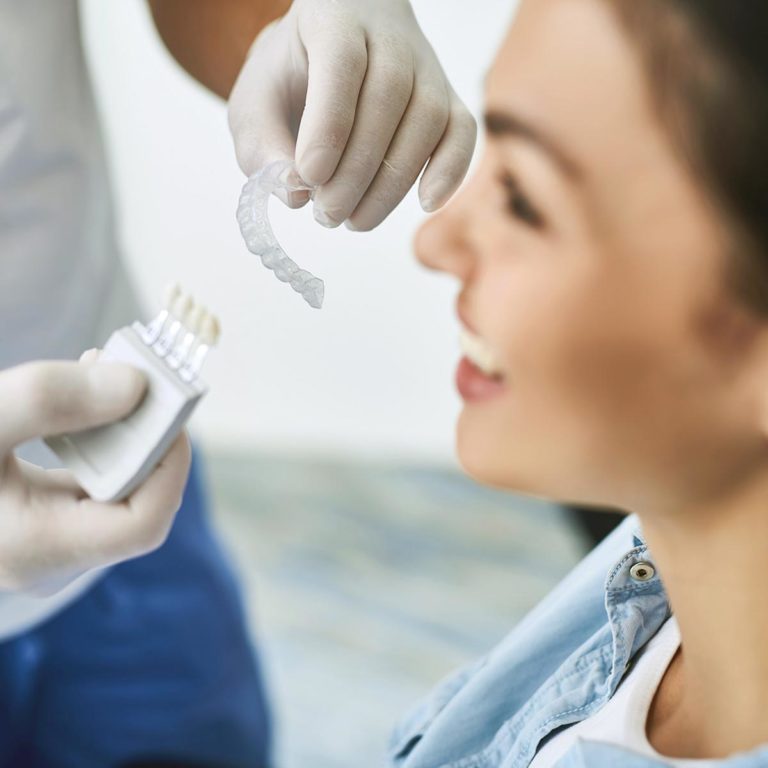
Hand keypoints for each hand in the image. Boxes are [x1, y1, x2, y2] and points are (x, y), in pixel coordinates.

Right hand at [0, 356, 190, 593]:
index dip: (172, 465)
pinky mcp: (32, 520)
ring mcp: (39, 541)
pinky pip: (85, 484)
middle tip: (136, 374)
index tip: (170, 406)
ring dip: (121, 433)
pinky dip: (93, 441)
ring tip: (102, 371)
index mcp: (35, 547)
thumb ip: (49, 400)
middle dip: (146, 436)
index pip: (143, 523)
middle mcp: (46, 556)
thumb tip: (135, 386)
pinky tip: (77, 402)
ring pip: (112, 491)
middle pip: (136, 502)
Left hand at [228, 0, 476, 229]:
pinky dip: (449, 171)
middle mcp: (390, 37)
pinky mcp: (449, 100)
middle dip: (354, 171)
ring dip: (391, 185)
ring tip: (353, 220)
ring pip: (426, 121)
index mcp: (334, 18)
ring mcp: (427, 67)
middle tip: (326, 215)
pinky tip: (424, 204)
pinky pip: (463, 133)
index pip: (342, 62)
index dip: (328, 126)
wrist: (337, 48)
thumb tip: (294, 192)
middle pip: (386, 99)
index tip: (309, 177)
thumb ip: (262, 142)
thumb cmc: (292, 77)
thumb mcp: (256, 101)